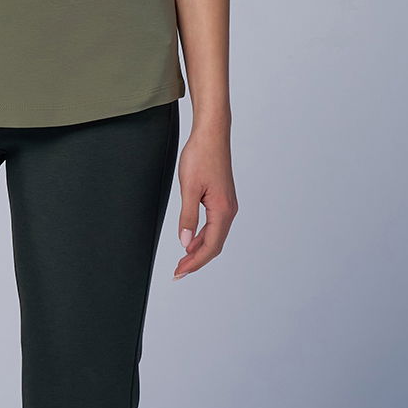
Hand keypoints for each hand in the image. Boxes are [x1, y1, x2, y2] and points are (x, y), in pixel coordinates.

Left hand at [173, 124, 237, 277]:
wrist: (211, 134)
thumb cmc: (201, 156)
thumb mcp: (189, 188)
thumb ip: (187, 217)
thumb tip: (185, 242)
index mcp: (222, 210)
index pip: (210, 246)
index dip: (194, 262)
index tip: (179, 272)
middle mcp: (229, 210)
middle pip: (214, 245)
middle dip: (197, 260)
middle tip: (179, 272)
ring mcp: (227, 205)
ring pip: (215, 236)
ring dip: (199, 250)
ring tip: (183, 260)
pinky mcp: (222, 199)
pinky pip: (214, 225)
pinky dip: (202, 237)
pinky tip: (191, 240)